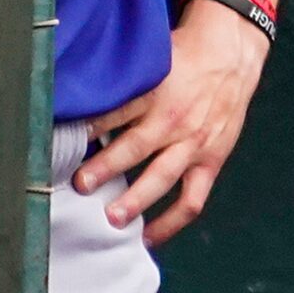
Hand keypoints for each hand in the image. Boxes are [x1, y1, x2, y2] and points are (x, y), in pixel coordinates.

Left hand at [74, 0, 268, 242]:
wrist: (231, 55)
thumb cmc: (183, 57)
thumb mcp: (150, 59)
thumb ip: (121, 81)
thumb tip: (81, 94)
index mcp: (154, 92)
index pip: (115, 112)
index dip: (88, 128)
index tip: (62, 143)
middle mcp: (172, 120)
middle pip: (135, 147)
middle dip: (106, 167)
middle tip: (80, 184)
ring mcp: (193, 144)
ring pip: (162, 177)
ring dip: (136, 200)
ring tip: (111, 218)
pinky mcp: (210, 161)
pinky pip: (192, 199)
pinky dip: (171, 222)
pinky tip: (149, 236)